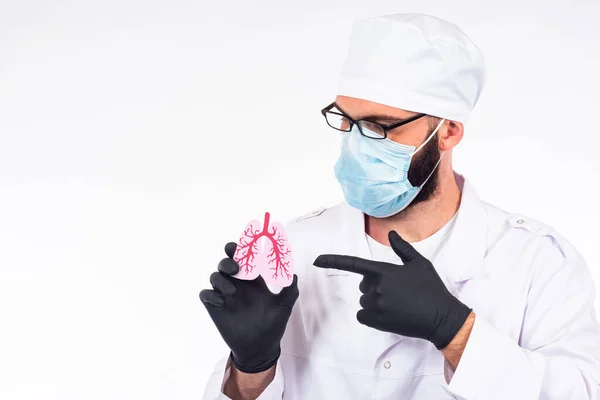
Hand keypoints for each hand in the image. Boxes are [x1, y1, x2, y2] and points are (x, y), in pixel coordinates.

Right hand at [200, 242, 298, 372]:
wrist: (261, 348)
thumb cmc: (273, 325)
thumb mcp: (284, 306)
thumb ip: (290, 289)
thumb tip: (293, 274)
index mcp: (253, 279)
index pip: (243, 257)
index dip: (241, 248)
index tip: (244, 246)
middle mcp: (238, 284)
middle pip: (226, 262)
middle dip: (228, 260)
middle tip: (235, 267)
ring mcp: (225, 295)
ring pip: (214, 276)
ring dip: (221, 279)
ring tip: (232, 292)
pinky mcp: (216, 308)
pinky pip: (205, 294)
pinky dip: (210, 294)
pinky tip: (221, 302)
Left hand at [313, 230, 471, 349]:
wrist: (440, 317)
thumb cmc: (431, 288)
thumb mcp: (419, 263)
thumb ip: (401, 248)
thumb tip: (391, 233)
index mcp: (383, 271)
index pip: (353, 263)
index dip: (332, 261)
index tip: (316, 260)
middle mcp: (376, 288)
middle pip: (363, 285)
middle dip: (375, 286)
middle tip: (397, 291)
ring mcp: (376, 306)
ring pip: (364, 301)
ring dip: (375, 302)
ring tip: (397, 304)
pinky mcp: (377, 322)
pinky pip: (363, 316)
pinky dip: (371, 316)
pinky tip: (389, 315)